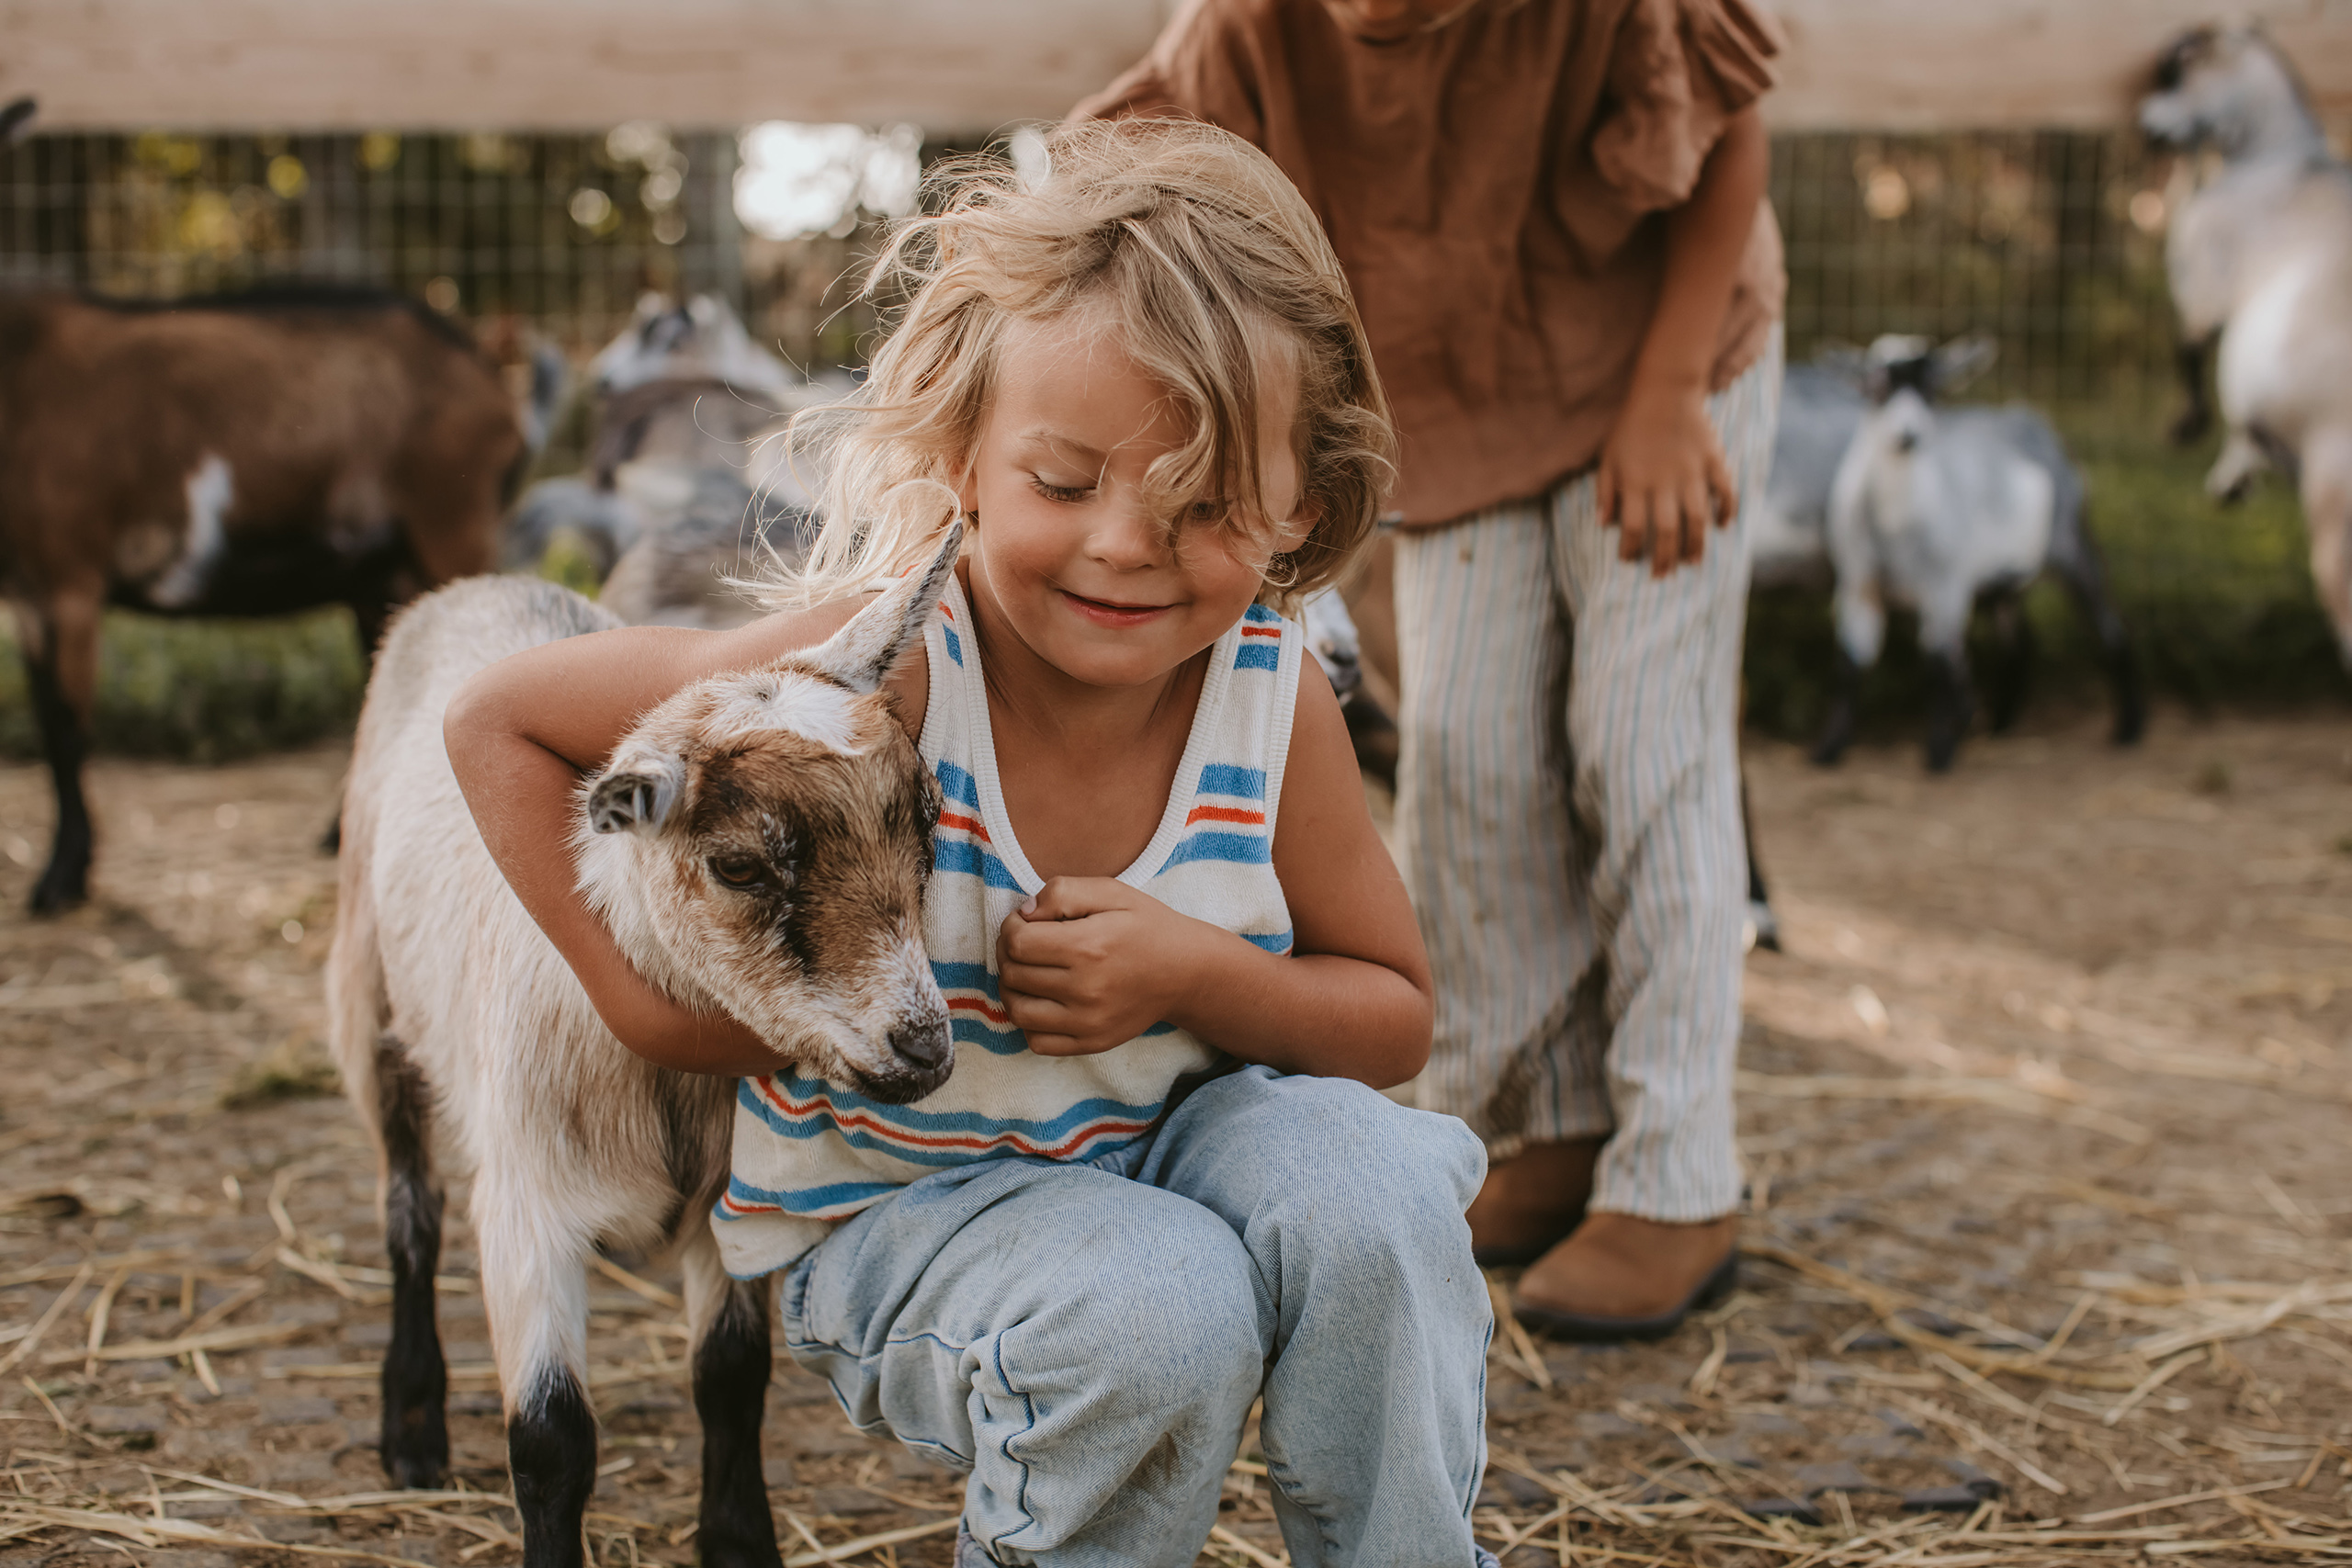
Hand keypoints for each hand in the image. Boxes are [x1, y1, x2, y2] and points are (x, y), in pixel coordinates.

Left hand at [997, 877, 1214, 1055]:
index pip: (1018, 943)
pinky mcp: (1092, 1043)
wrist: (1186, 972)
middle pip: (1013, 975)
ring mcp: (1088, 1022)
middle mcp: (1086, 989)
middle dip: (1008, 953)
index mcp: (1089, 947)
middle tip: (1025, 943)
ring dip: (1011, 988)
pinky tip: (1042, 1000)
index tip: (1026, 922)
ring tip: (1027, 971)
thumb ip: (1063, 892)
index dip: (1011, 927)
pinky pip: (1037, 1042)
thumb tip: (1025, 914)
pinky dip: (1029, 1021)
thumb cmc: (1146, 927)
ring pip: (1018, 1010)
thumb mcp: (1111, 892)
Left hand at [1596, 382, 1736, 576]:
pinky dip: (1726, 510)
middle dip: (1664, 558)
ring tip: (1693, 563)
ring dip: (1696, 545)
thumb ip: (1604, 491)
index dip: (1632, 549)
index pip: (1633, 527)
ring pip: (1697, 518)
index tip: (1630, 562)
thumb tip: (1604, 524)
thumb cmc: (1631, 425)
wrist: (1665, 389)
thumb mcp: (1608, 456)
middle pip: (1667, 530)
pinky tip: (1724, 526)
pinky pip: (1725, 490)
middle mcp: (1664, 481)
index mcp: (1636, 481)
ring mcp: (1692, 471)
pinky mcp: (1713, 459)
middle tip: (1663, 576)